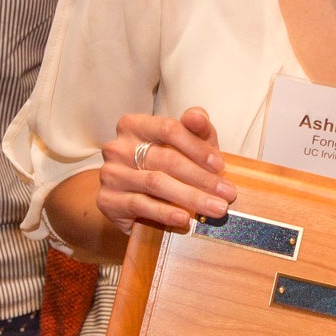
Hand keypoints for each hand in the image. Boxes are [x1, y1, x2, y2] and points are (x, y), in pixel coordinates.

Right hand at [98, 107, 236, 234]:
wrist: (131, 199)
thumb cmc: (165, 165)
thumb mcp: (186, 144)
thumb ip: (196, 128)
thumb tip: (196, 117)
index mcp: (134, 125)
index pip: (169, 129)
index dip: (198, 147)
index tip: (221, 165)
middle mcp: (117, 147)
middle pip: (166, 159)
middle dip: (202, 178)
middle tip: (227, 194)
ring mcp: (110, 174)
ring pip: (156, 183)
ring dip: (191, 197)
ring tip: (216, 208)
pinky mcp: (108, 200)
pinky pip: (141, 205)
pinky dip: (165, 213)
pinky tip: (185, 218)